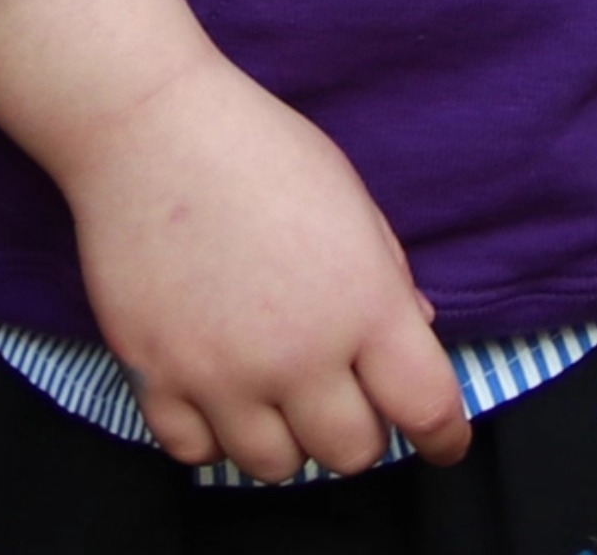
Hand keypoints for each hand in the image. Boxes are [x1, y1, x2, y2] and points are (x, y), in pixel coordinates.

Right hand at [57, 36, 469, 481]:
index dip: (444, 435)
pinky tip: (220, 393)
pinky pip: (196, 453)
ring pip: (275, 467)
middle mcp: (299, 352)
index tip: (443, 441)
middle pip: (351, 452)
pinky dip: (214, 435)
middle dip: (359, 429)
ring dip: (287, 437)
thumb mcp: (350, 197)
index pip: (427, 407)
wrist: (152, 128)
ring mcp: (223, 373)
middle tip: (344, 394)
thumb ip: (388, 274)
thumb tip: (415, 332)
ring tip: (277, 390)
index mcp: (362, 301)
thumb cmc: (260, 148)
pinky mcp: (158, 377)